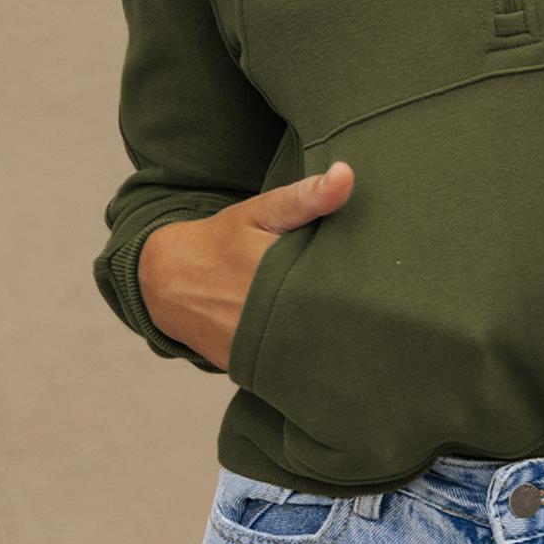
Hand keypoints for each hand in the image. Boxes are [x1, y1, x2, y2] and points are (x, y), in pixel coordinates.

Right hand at [139, 162, 355, 369]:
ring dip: (327, 339)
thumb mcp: (261, 210)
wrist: (165, 281)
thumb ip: (306, 196)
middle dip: (348, 313)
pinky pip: (285, 366)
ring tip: (350, 326)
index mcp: (270, 270)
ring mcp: (251, 346)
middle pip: (324, 321)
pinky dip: (301, 357)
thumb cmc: (222, 240)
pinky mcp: (243, 367)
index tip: (378, 279)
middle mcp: (259, 314)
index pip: (333, 285)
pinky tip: (318, 346)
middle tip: (370, 303)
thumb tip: (346, 175)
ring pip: (307, 348)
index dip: (361, 284)